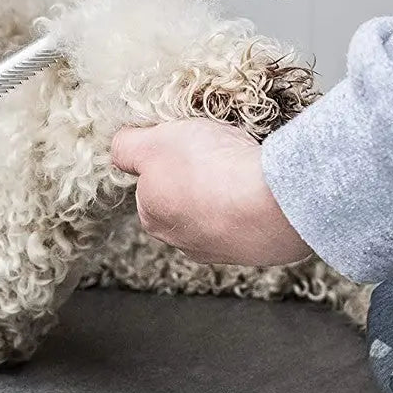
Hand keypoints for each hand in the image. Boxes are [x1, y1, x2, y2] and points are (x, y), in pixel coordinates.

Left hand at [111, 120, 311, 266]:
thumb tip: (118, 149)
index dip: (166, 157)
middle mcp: (186, 243)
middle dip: (199, 173)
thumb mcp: (153, 143)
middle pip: (185, 197)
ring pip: (221, 208)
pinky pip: (253, 216)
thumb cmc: (210, 170)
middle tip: (215, 152)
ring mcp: (227, 249)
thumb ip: (126, 147)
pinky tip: (261, 182)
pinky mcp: (262, 248)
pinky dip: (256, 198)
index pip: (150, 184)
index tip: (185, 144)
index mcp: (155, 219)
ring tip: (241, 164)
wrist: (274, 201)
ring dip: (230, 186)